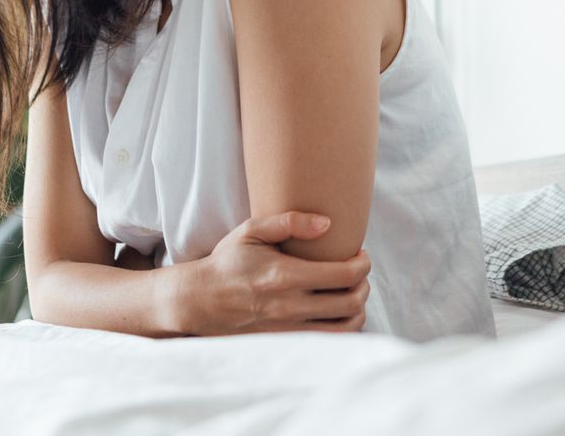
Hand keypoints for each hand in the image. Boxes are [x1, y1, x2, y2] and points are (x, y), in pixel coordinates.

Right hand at [182, 211, 371, 335]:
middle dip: (365, 284)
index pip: (344, 275)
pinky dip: (343, 327)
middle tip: (359, 272)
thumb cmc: (227, 262)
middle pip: (351, 302)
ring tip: (352, 292)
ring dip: (358, 308)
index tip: (360, 255)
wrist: (199, 300)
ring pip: (346, 327)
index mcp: (285, 276)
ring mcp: (289, 329)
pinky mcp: (285, 343)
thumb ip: (290, 222)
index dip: (363, 264)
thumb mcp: (251, 231)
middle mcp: (290, 306)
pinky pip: (328, 342)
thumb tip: (327, 223)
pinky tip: (337, 312)